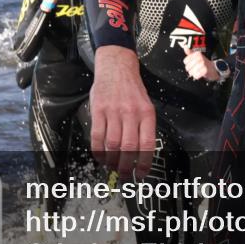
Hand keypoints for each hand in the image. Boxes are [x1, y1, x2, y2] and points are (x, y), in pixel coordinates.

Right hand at [89, 46, 155, 179]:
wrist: (117, 67)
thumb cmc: (132, 90)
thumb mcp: (146, 105)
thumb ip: (144, 127)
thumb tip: (143, 154)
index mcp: (147, 113)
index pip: (147, 144)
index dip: (144, 163)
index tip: (142, 174)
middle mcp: (131, 113)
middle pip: (129, 148)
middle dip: (126, 166)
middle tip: (125, 175)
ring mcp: (114, 112)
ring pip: (112, 145)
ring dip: (112, 161)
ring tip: (113, 167)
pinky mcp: (98, 111)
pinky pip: (97, 136)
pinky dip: (98, 151)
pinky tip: (101, 157)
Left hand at [183, 47, 219, 81]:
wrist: (214, 68)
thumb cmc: (204, 62)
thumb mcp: (197, 56)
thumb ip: (190, 53)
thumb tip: (185, 47)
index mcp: (197, 53)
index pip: (185, 61)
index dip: (187, 64)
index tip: (191, 64)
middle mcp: (200, 57)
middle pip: (187, 67)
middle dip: (190, 70)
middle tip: (194, 69)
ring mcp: (203, 63)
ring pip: (191, 71)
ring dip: (193, 73)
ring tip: (197, 72)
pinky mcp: (205, 70)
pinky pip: (196, 75)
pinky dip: (197, 76)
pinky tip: (199, 74)